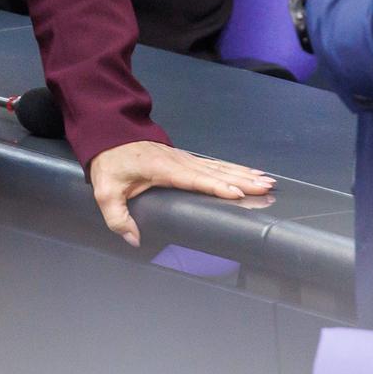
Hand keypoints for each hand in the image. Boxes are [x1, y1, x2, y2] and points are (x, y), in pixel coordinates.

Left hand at [88, 141, 275, 247]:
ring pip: (218, 166)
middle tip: (267, 186)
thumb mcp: (105, 192)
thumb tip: (133, 239)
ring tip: (266, 180)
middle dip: (242, 179)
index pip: (194, 179)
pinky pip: (212, 164)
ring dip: (243, 172)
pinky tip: (247, 172)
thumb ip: (117, 217)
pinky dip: (232, 168)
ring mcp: (183, 157)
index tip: (238, 193)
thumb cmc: (110, 163)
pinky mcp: (184, 158)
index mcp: (162, 169)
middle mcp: (178, 160)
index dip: (216, 186)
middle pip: (214, 171)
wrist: (108, 134)